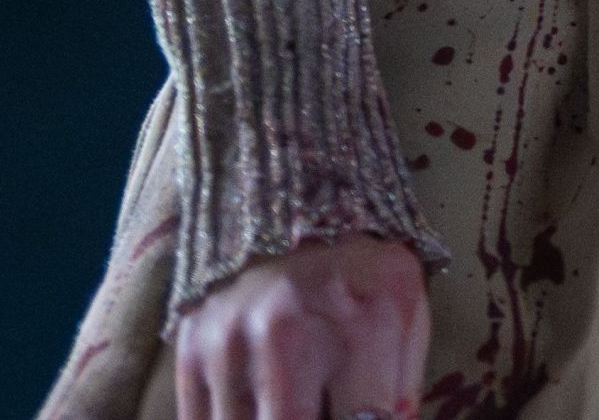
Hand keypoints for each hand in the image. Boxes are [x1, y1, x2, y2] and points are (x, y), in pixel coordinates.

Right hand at [171, 235, 430, 419]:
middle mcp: (290, 333)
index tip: (357, 417)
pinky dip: (233, 417)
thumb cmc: (361, 271)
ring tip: (294, 395)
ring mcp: (232, 343)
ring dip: (268, 418)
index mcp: (365, 323)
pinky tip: (257, 401)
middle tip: (316, 406)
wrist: (292, 201)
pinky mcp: (190, 350)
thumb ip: (401, 388)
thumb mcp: (407, 312)